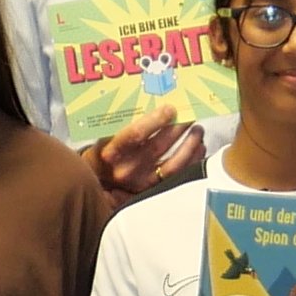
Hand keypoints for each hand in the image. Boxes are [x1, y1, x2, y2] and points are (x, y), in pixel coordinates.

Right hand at [91, 107, 205, 198]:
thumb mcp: (105, 138)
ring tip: (197, 130)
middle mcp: (127, 169)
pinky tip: (198, 147)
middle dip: (178, 129)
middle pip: (158, 147)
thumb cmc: (103, 154)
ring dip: (189, 145)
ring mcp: (141, 183)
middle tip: (190, 114)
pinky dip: (192, 161)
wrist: (98, 183)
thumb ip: (125, 124)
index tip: (170, 109)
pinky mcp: (153, 190)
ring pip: (172, 165)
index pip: (136, 134)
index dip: (156, 120)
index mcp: (112, 152)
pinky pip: (178, 176)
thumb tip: (155, 105)